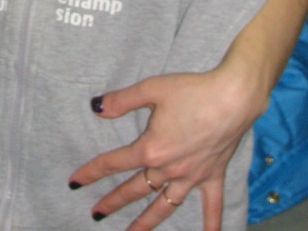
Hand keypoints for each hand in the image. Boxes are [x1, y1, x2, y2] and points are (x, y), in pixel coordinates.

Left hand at [69, 66, 263, 230]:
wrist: (232, 99)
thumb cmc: (191, 91)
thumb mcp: (151, 89)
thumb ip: (122, 100)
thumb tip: (96, 108)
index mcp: (151, 149)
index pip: (114, 163)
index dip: (91, 172)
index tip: (74, 182)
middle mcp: (169, 169)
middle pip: (135, 189)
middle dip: (113, 202)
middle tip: (96, 214)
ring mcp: (192, 176)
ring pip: (165, 206)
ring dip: (147, 222)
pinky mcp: (213, 176)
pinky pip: (212, 206)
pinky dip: (211, 224)